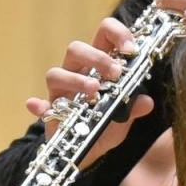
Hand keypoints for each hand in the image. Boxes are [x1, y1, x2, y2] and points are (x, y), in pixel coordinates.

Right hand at [24, 16, 155, 167]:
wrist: (89, 151)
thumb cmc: (106, 125)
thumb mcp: (125, 118)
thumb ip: (134, 108)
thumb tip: (146, 101)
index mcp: (98, 66)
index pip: (103, 35)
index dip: (116, 34)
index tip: (130, 49)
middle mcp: (76, 72)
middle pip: (75, 49)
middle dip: (96, 57)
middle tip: (115, 74)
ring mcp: (60, 91)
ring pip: (56, 73)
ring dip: (75, 79)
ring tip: (94, 92)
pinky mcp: (50, 112)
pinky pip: (40, 106)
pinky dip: (39, 105)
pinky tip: (40, 107)